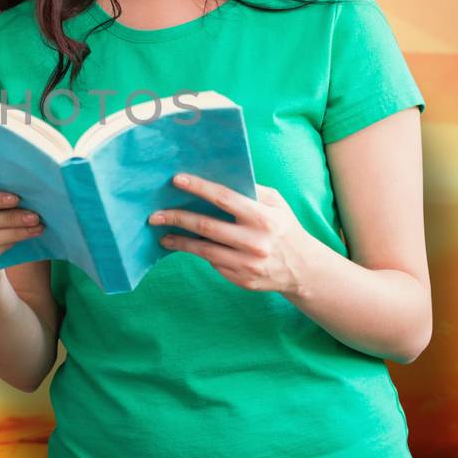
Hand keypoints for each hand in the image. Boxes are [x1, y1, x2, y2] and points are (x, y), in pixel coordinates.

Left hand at [148, 173, 319, 294]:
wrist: (303, 268)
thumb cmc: (284, 227)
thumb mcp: (276, 203)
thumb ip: (251, 190)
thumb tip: (216, 178)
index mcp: (263, 217)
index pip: (224, 198)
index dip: (198, 188)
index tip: (176, 180)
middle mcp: (255, 241)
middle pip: (206, 226)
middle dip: (177, 218)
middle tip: (155, 215)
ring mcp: (248, 263)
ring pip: (204, 250)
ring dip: (179, 241)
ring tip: (162, 235)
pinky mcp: (242, 279)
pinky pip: (213, 264)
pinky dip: (197, 253)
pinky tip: (185, 246)